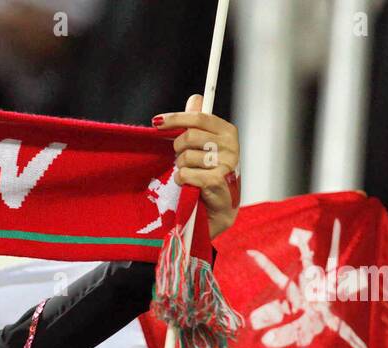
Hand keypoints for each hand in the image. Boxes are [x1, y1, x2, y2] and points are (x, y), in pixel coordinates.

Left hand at [154, 94, 240, 239]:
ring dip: (181, 168)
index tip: (156, 122)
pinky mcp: (217, 181)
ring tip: (190, 174)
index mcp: (228, 132)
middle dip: (178, 149)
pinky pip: (186, 174)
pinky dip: (182, 180)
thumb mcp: (205, 147)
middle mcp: (231, 146)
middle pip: (189, 137)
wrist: (219, 209)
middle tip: (182, 159)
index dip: (176, 118)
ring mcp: (226, 164)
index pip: (199, 117)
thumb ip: (198, 124)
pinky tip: (189, 185)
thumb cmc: (210, 175)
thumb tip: (195, 98)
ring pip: (186, 157)